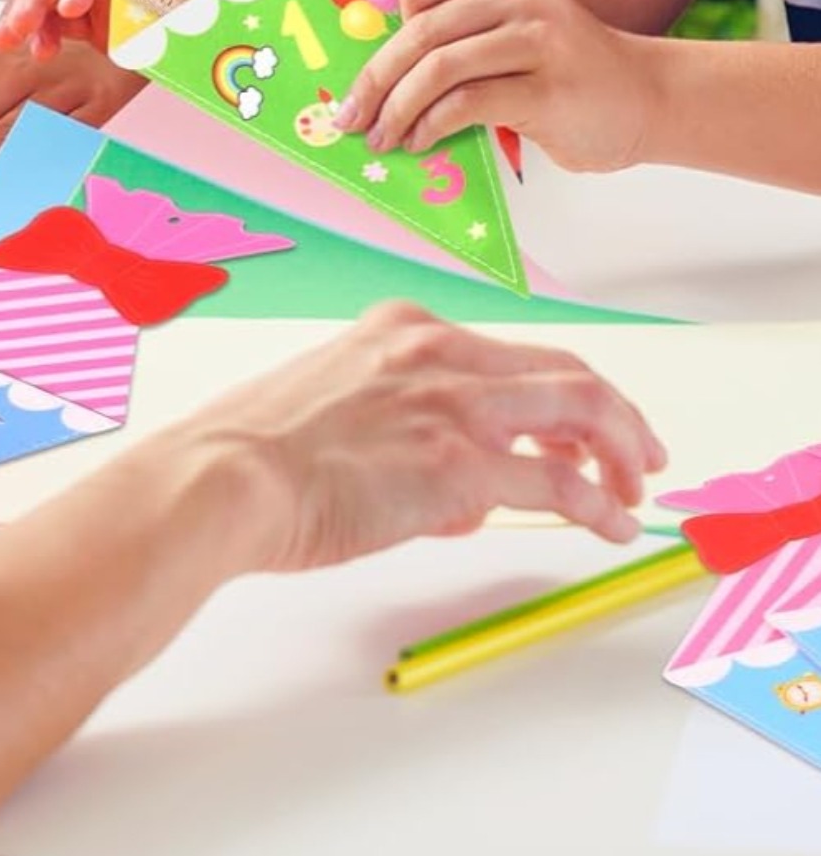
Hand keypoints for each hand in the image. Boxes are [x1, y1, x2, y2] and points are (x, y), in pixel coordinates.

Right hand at [169, 303, 664, 572]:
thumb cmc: (250, 451)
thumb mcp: (328, 407)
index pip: (505, 355)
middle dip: (612, 412)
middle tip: (635, 451)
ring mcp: (453, 406)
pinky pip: (558, 484)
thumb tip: (454, 494)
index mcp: (398, 330)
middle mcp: (436, 354)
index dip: (553, 392)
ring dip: (619, 451)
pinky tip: (608, 525)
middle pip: (562, 373)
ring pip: (580, 411)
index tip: (570, 423)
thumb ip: (397, 430)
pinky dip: (596, 503)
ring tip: (632, 488)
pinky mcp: (460, 467)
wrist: (220, 479)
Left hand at [336, 0, 656, 172]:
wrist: (645, 98)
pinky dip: (430, 126)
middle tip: (350, 118)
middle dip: (375, 81)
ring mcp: (538, 37)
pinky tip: (421, 142)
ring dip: (397, 110)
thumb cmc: (564, 70)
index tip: (364, 76)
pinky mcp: (545, 87)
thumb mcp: (512, 30)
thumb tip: (379, 66)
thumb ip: (461, 29)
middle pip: (420, 31)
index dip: (382, 34)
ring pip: (438, 68)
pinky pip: (465, 103)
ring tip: (383, 138)